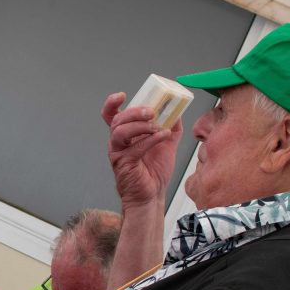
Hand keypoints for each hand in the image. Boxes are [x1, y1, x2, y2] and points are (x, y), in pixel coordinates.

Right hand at [102, 92, 182, 208]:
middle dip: (134, 112)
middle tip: (151, 112)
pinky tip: (163, 136)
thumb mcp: (167, 143)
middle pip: (117, 119)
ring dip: (139, 125)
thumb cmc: (155, 171)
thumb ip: (171, 126)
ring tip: (156, 126)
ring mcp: (118, 152)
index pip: (111, 115)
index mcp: (125, 134)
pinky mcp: (123, 163)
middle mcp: (118, 142)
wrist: (153, 194)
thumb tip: (178, 111)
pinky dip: (150, 139)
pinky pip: (134, 147)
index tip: (122, 95)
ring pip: (120, 131)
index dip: (112, 103)